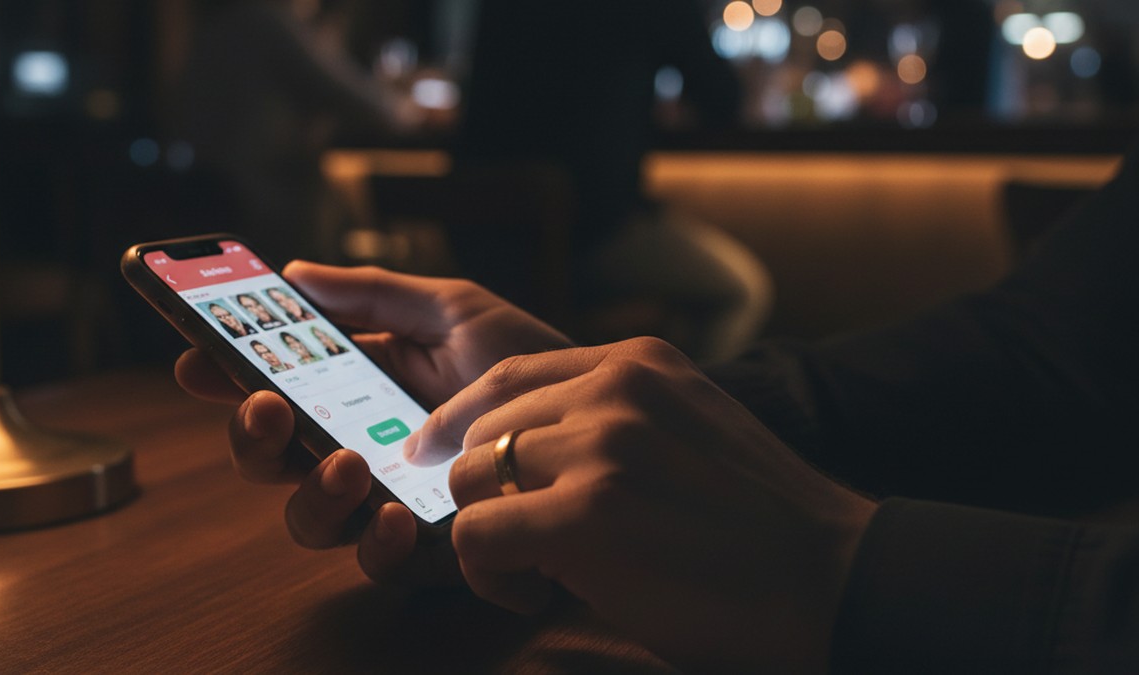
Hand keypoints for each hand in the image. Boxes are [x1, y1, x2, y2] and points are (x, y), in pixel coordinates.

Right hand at [176, 261, 571, 583]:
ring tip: (343, 461)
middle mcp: (360, 450)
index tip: (198, 358)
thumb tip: (294, 273)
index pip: (274, 391)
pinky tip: (391, 517)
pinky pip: (379, 562)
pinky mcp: (429, 550)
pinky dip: (375, 543)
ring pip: (310, 519)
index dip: (228, 379)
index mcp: (356, 393)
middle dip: (254, 438)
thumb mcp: (453, 309)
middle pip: (272, 461)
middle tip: (269, 407)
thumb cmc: (525, 360)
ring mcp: (389, 503)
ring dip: (312, 492)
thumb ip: (376, 294)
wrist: (596, 412)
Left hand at [410, 337, 876, 672]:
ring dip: (485, 537)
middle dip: (477, 492)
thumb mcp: (690, 427)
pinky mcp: (584, 515)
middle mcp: (615, 391)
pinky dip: (489, 577)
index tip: (433, 455)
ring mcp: (600, 448)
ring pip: (467, 481)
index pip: (508, 376)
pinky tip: (534, 596)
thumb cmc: (758, 522)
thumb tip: (523, 444)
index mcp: (638, 365)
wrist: (834, 578)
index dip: (459, 419)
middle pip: (480, 430)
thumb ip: (618, 417)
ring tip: (533, 573)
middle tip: (513, 543)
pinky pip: (474, 537)